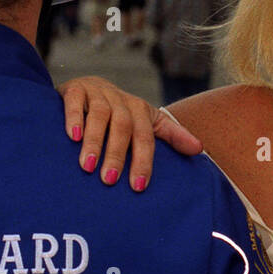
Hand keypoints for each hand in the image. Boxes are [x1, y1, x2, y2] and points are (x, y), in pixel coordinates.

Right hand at [57, 76, 202, 190]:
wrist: (87, 87)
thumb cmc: (120, 113)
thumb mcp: (148, 121)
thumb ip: (172, 135)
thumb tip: (200, 149)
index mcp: (140, 110)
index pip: (145, 137)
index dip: (144, 161)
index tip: (138, 186)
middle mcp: (120, 100)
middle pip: (123, 126)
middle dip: (117, 154)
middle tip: (109, 180)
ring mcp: (97, 92)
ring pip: (100, 115)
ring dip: (95, 141)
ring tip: (88, 166)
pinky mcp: (75, 89)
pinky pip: (75, 102)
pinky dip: (75, 118)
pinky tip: (73, 137)